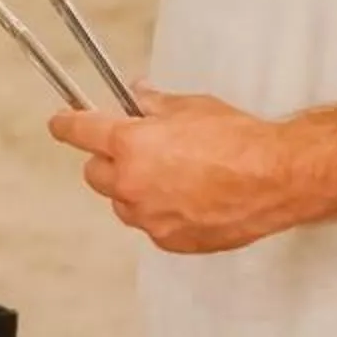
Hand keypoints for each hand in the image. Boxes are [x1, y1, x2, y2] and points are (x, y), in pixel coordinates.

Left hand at [48, 89, 332, 254]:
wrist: (276, 178)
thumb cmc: (239, 141)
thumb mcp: (190, 107)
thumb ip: (153, 104)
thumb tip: (137, 96)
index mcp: (130, 144)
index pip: (79, 132)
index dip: (66, 124)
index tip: (60, 123)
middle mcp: (131, 183)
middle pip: (94, 173)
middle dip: (109, 160)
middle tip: (136, 150)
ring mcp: (148, 216)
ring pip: (122, 202)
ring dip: (134, 190)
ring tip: (173, 177)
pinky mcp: (168, 240)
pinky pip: (150, 224)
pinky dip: (159, 212)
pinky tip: (188, 199)